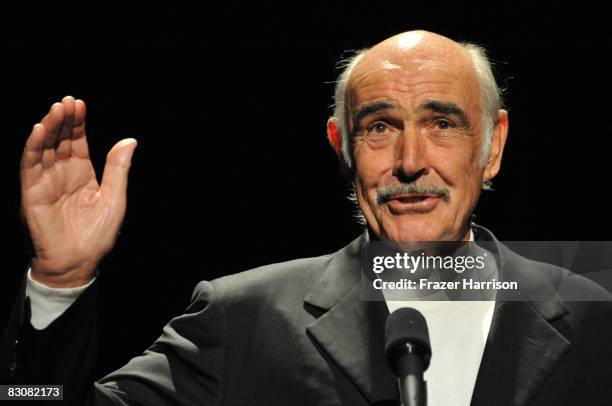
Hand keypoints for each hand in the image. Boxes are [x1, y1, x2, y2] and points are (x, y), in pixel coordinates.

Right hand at [20, 96, 136, 286]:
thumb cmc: (97, 236)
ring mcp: (46, 182)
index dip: (78, 124)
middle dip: (64, 120)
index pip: (78, 142)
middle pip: (61, 140)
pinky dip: (34, 147)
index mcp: (83, 174)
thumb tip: (130, 140)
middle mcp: (63, 174)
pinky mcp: (33, 193)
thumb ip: (118, 169)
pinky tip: (40, 130)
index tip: (80, 104)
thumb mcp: (114, 199)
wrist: (78, 263)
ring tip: (57, 109)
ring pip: (45, 148)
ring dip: (50, 127)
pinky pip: (31, 166)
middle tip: (68, 101)